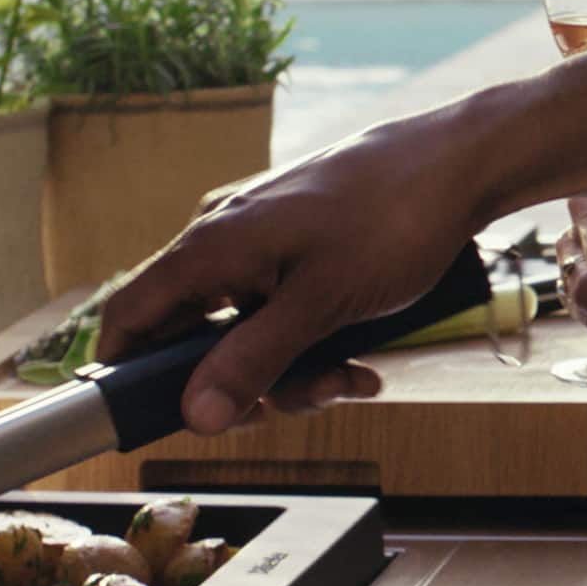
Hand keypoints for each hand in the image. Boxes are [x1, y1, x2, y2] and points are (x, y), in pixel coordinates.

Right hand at [93, 113, 491, 434]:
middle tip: (293, 403)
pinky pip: (283, 314)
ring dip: (294, 372)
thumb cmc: (392, 218)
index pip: (130, 315)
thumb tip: (194, 417)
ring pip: (248, 335)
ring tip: (352, 377)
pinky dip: (315, 345)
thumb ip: (254, 360)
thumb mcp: (322, 303)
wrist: (459, 163)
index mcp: (211, 245)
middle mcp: (225, 241)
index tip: (157, 421)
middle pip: (195, 339)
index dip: (127, 374)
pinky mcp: (300, 251)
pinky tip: (363, 360)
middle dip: (245, 385)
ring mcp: (264, 245)